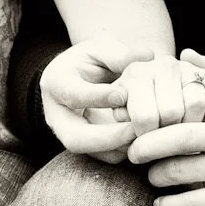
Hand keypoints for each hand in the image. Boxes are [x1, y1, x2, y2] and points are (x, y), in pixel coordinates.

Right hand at [40, 35, 152, 163]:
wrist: (80, 80)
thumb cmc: (91, 61)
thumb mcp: (101, 48)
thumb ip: (119, 53)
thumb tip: (148, 56)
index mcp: (56, 83)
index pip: (73, 95)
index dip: (97, 98)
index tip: (123, 96)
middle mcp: (57, 115)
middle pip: (75, 138)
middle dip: (106, 137)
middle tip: (135, 130)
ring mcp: (69, 135)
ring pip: (89, 152)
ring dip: (118, 147)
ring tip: (144, 136)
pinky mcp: (85, 147)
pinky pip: (103, 157)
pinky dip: (124, 151)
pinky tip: (143, 140)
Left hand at [125, 50, 204, 205]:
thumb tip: (185, 54)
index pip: (188, 107)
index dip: (159, 113)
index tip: (141, 118)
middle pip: (179, 139)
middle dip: (147, 146)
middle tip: (132, 151)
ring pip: (181, 172)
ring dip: (157, 176)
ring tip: (153, 176)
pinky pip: (195, 204)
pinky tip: (161, 205)